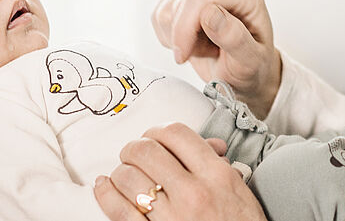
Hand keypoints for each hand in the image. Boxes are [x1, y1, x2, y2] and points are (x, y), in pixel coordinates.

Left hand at [93, 122, 267, 220]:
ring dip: (121, 171)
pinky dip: (105, 193)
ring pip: (128, 176)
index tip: (154, 138)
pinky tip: (105, 185)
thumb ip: (218, 164)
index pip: (176, 133)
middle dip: (134, 148)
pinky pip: (119, 209)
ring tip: (125, 174)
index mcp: (217, 176)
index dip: (158, 131)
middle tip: (135, 154)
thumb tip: (206, 144)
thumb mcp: (239, 192)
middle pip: (146, 150)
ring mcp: (172, 217)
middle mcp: (193, 193)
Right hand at [153, 0, 281, 116]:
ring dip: (180, 38)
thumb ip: (234, 38)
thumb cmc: (253, 65)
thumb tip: (210, 13)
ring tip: (206, 45)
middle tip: (210, 51)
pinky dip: (171, 35)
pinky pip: (159, 14)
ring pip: (166, 10)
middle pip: (180, 3)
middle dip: (186, 37)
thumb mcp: (250, 62)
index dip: (184, 28)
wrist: (246, 69)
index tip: (183, 56)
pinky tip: (193, 40)